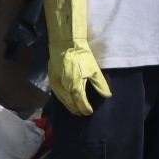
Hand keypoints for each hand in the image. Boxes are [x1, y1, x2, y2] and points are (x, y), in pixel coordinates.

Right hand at [43, 0, 111, 115]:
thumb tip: (107, 95)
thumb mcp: (94, 70)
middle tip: (82, 113)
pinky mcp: (51, 79)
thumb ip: (100, 84)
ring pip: (62, 100)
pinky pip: (56, 93)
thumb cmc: (81, 56)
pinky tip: (65, 100)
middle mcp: (65, 88)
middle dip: (77, 110)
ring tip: (75, 110)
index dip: (85, 109)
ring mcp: (56, 84)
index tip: (89, 112)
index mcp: (76, 86)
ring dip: (69, 106)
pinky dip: (62, 100)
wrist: (65, 44)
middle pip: (70, 103)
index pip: (81, 103)